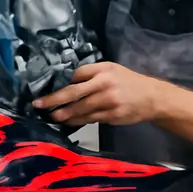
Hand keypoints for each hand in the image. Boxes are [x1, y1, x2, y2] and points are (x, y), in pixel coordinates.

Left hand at [32, 62, 160, 125]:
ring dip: (64, 113)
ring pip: (80, 109)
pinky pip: (90, 119)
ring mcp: (108, 101)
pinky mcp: (112, 115)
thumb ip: (90, 74)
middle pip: (74, 92)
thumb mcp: (111, 70)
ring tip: (52, 115)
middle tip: (38, 104)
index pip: (75, 74)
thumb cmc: (128, 81)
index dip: (59, 81)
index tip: (44, 86)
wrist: (153, 97)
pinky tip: (68, 121)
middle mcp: (104, 84)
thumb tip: (66, 81)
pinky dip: (77, 120)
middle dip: (54, 99)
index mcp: (102, 70)